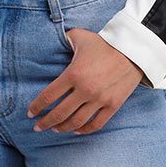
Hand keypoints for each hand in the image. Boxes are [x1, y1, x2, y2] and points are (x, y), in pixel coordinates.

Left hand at [27, 29, 147, 134]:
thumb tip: (54, 38)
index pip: (48, 96)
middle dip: (45, 122)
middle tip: (38, 127)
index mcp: (74, 74)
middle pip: (59, 113)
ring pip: (76, 122)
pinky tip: (76, 130)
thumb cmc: (105, 42)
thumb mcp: (80, 36)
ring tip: (55, 129)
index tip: (30, 113)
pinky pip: (96, 124)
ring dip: (63, 128)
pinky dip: (84, 129)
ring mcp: (100, 99)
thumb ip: (64, 39)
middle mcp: (85, 90)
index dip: (36, 107)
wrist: (135, 50)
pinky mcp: (113, 105)